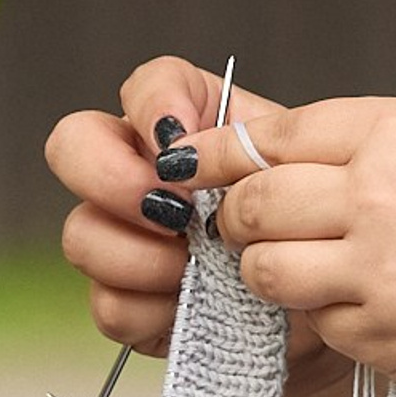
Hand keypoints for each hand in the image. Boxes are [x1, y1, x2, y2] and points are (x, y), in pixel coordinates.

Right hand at [44, 56, 341, 396]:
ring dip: (143, 255)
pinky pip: (110, 304)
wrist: (321, 298)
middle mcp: (140, 172)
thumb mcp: (295, 172)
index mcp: (185, 129)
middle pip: (73, 145)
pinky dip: (154, 310)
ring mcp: (123, 236)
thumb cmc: (306, 224)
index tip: (182, 139)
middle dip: (114, 179)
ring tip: (196, 268)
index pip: (145, 86)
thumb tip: (185, 148)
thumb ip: (244, 146)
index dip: (153, 105)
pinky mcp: (127, 302)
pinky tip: (195, 305)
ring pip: (82, 232)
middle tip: (174, 212)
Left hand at [172, 96, 395, 396]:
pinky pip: (319, 325)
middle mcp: (378, 196)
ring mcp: (376, 273)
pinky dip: (329, 317)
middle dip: (236, 216)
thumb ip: (366, 143)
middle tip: (246, 224)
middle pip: (253, 204)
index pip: (274, 137)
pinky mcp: (383, 337)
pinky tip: (373, 305)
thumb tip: (279, 155)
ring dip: (267, 270)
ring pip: (266, 272)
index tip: (192, 165)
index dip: (221, 154)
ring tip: (304, 267)